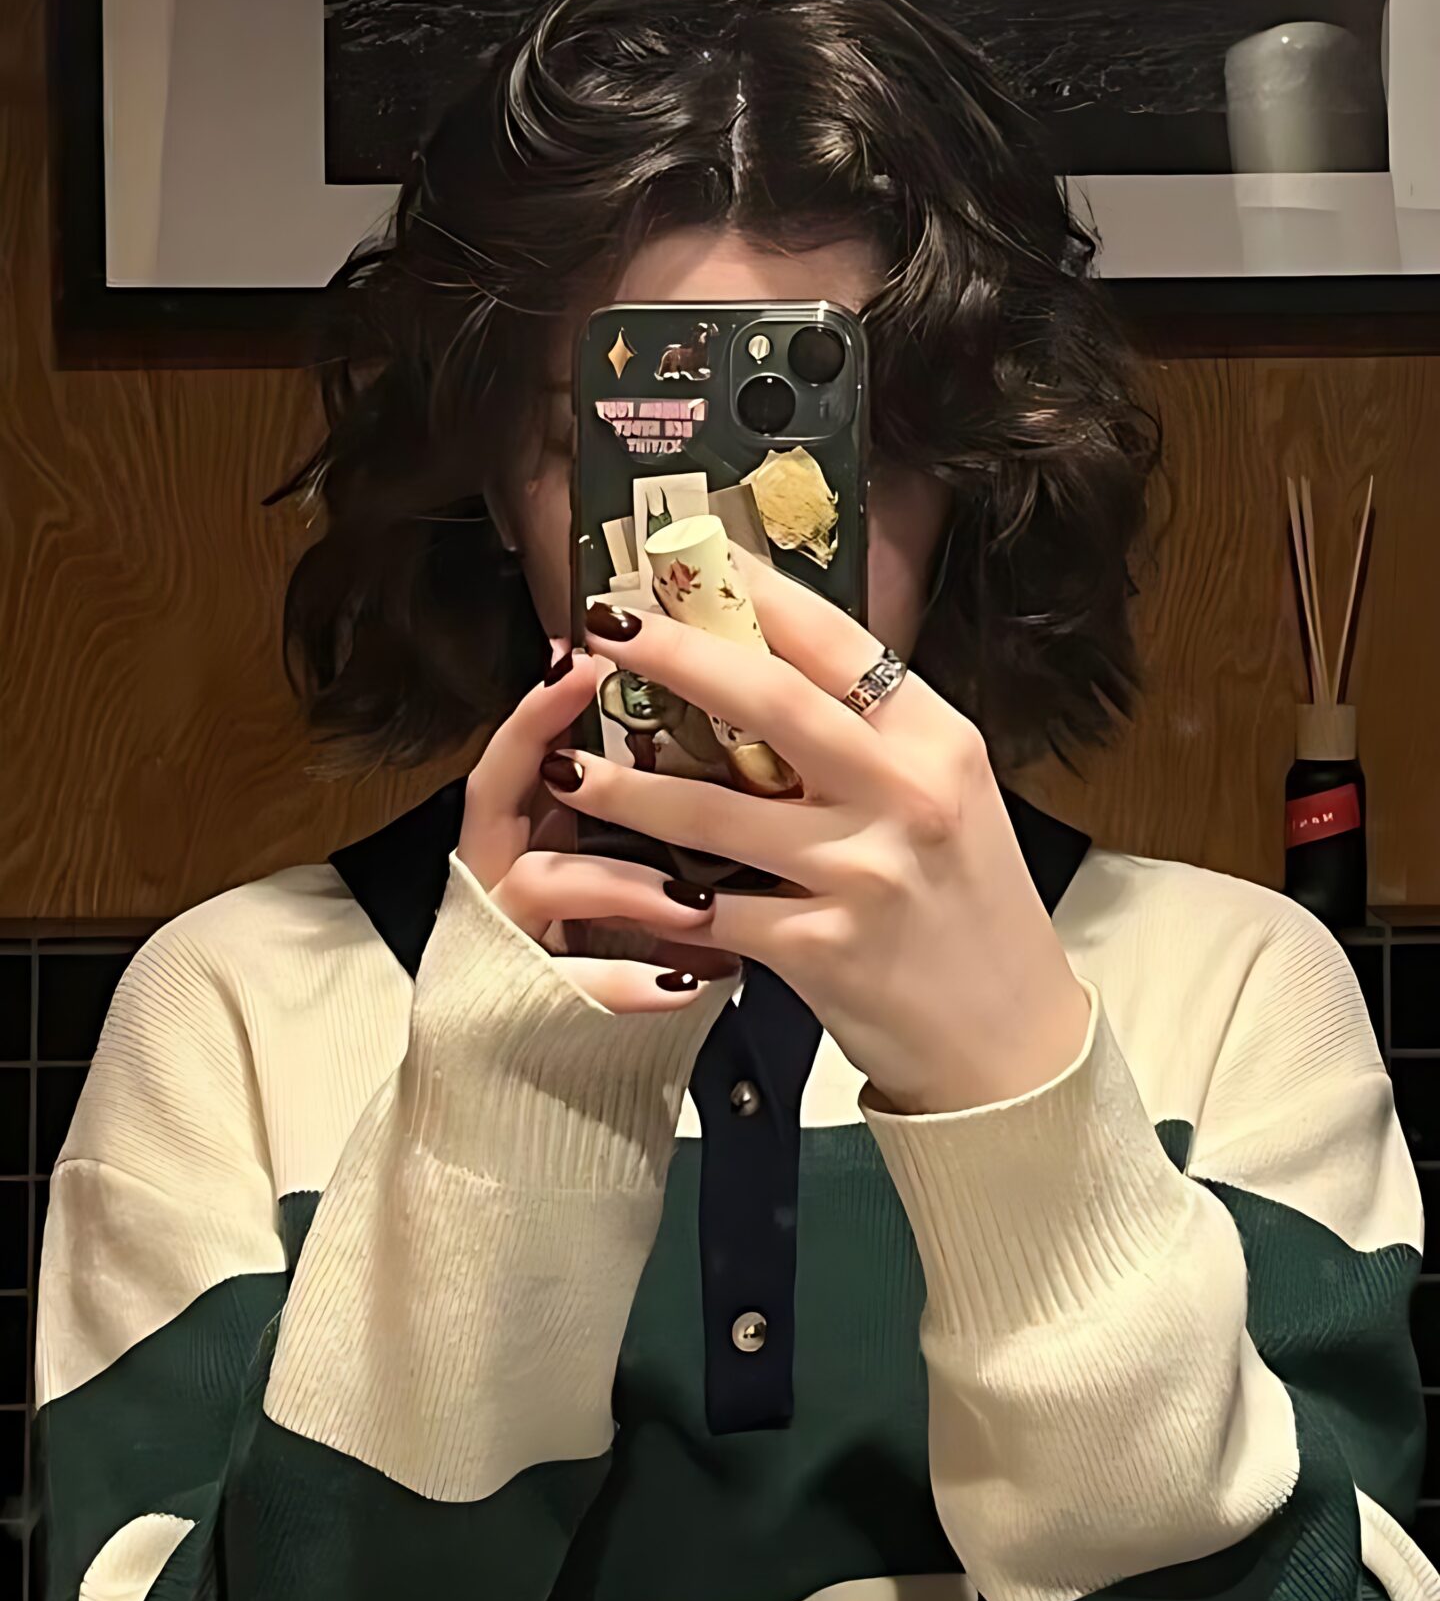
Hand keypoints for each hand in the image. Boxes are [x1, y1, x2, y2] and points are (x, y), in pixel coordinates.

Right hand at [457, 655, 739, 1014]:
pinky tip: (691, 983)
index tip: (579, 656)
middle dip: (538, 750)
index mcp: (521, 841)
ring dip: (623, 884)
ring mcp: (503, 944)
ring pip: (542, 886)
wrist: (539, 1095)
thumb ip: (642, 823)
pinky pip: (574, 991)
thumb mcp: (620, 886)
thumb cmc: (601, 971)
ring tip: (695, 902)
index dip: (538, 707)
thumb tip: (730, 749)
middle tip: (597, 722)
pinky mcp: (522, 1014)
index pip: (518, 755)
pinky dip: (632, 985)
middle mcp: (497, 882)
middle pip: (495, 796)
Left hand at [542, 557, 1088, 1113]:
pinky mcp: (820, 948)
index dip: (758, 593)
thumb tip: (775, 662)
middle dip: (673, 654)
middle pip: (768, 701)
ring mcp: (861, 873)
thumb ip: (874, 740)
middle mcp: (905, 794)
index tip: (693, 558)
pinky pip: (711, 910)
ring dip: (625, 786)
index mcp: (937, 740)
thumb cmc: (972, 908)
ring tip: (561, 763)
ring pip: (714, 812)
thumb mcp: (950, 798)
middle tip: (602, 624)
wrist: (1008, 1042)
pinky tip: (600, 880)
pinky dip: (650, 897)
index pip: (838, 641)